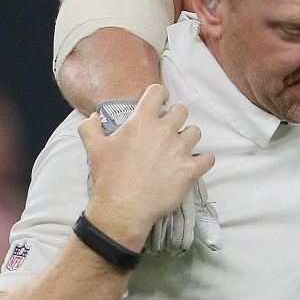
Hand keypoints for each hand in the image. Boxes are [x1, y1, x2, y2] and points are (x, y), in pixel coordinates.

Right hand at [79, 84, 214, 250]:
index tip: (159, 104)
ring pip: (196, 131)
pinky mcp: (191, 170)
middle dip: (175, 118)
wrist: (122, 208)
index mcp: (142, 122)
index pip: (158, 92)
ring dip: (188, 138)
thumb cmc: (108, 177)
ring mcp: (180, 150)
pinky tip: (192, 164)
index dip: (159, 95)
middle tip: (166, 132)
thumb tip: (94, 117)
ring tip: (178, 149)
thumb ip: (90, 127)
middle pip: (182, 110)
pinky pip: (208, 158)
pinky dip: (202, 160)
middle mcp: (164, 131)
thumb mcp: (93, 148)